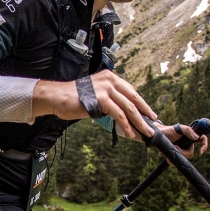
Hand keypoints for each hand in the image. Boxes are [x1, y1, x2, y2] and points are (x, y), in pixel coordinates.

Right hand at [33, 70, 155, 138]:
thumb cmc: (72, 98)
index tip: (149, 113)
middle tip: (152, 123)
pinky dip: (125, 126)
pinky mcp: (102, 99)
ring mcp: (106, 89)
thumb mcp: (94, 93)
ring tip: (145, 132)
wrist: (56, 97)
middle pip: (133, 98)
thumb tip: (120, 112)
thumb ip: (108, 98)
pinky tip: (129, 133)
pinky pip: (119, 115)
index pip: (130, 91)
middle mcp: (110, 80)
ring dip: (139, 122)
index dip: (141, 103)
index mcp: (110, 77)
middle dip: (145, 113)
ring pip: (129, 108)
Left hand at [159, 122, 208, 158]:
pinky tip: (167, 158)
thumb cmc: (168, 130)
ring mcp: (182, 149)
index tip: (200, 152)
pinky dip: (172, 161)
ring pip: (184, 158)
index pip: (202, 139)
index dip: (204, 145)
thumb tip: (196, 137)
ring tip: (170, 150)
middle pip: (191, 153)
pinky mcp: (176, 154)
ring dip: (177, 155)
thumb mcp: (177, 129)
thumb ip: (187, 130)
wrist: (157, 135)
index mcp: (191, 136)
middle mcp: (188, 143)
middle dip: (183, 152)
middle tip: (176, 147)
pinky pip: (177, 161)